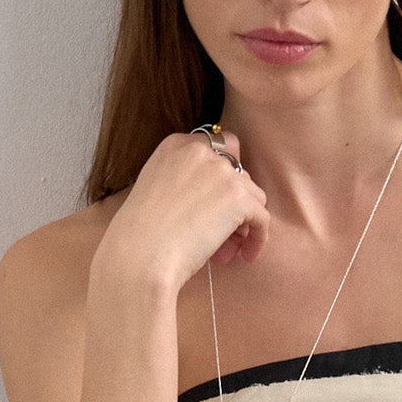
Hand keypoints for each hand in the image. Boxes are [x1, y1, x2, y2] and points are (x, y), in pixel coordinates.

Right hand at [95, 127, 269, 298]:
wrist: (139, 255)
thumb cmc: (141, 235)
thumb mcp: (156, 190)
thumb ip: (185, 181)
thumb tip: (219, 201)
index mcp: (176, 145)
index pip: (218, 148)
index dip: (223, 179)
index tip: (217, 206)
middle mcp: (201, 151)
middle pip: (238, 175)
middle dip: (232, 206)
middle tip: (220, 237)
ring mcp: (222, 172)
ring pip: (253, 197)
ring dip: (243, 225)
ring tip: (225, 252)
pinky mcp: (239, 198)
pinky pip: (262, 219)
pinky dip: (258, 239)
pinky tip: (246, 256)